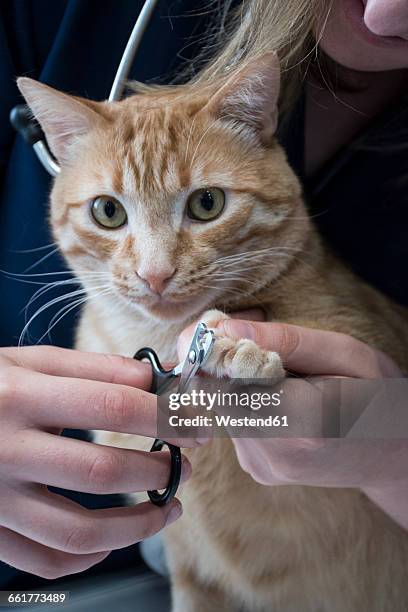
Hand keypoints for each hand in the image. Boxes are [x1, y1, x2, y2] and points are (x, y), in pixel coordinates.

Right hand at [0, 346, 199, 578]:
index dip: (166, 416)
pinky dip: (89, 559)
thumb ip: (94, 368)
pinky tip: (111, 540)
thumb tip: (156, 378)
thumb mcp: (31, 362)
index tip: (195, 423)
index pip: (113, 406)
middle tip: (184, 465)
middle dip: (160, 470)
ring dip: (138, 526)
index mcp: (20, 397)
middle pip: (102, 472)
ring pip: (78, 533)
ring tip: (168, 508)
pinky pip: (46, 561)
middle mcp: (6, 450)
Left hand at [179, 311, 407, 528]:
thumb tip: (226, 329)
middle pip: (217, 396)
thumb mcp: (344, 353)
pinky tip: (277, 396)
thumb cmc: (375, 395)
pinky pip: (233, 424)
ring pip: (222, 408)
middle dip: (226, 361)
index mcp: (301, 423)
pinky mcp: (256, 469)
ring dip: (235, 381)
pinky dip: (243, 401)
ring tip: (277, 371)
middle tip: (254, 340)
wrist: (391, 454)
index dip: (216, 351)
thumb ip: (285, 340)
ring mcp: (263, 468)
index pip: (224, 383)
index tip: (224, 328)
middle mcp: (275, 455)